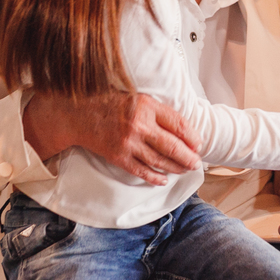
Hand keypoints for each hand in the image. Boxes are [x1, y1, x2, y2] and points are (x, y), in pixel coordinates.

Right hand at [23, 91, 201, 184]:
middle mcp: (139, 124)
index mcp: (147, 106)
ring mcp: (128, 142)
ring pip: (159, 160)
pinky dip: (154, 177)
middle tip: (196, 163)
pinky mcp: (118, 156)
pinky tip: (163, 179)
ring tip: (185, 170)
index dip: (192, 137)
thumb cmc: (113, 104)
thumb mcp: (139, 99)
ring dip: (175, 168)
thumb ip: (160, 112)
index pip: (178, 124)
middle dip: (188, 157)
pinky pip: (141, 170)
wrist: (80, 114)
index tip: (199, 144)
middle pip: (172, 146)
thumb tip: (184, 131)